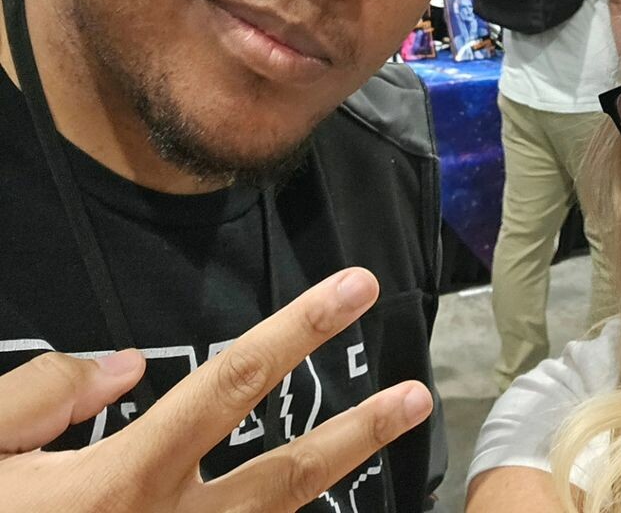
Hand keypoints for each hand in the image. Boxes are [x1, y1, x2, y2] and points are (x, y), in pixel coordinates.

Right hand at [0, 268, 432, 510]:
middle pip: (284, 476)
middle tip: (417, 395)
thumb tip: (121, 368)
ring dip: (329, 481)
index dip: (302, 328)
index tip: (357, 288)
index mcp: (120, 484)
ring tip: (382, 446)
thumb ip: (44, 397)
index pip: (232, 383)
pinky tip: (302, 503)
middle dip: (358, 433)